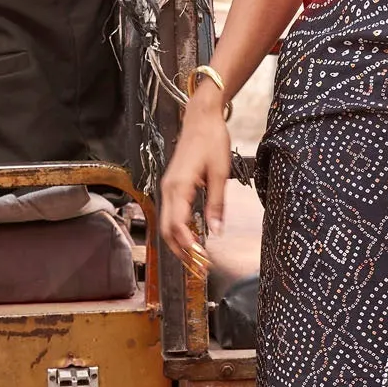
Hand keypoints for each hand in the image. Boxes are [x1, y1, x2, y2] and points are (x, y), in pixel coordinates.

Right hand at [157, 91, 232, 266]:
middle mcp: (168, 189)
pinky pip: (171, 213)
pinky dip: (178, 229)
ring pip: (167, 223)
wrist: (200, 119)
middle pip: (167, 229)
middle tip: (199, 268)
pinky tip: (191, 237)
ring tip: (196, 258)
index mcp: (179, 187)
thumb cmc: (211, 141)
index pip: (177, 225)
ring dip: (179, 242)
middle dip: (181, 251)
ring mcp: (168, 187)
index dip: (187, 246)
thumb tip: (216, 231)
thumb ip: (216, 203)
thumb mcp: (220, 173)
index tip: (201, 260)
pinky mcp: (172, 185)